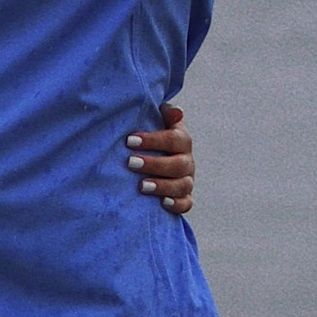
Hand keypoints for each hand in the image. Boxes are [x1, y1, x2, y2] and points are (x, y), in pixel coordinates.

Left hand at [126, 101, 194, 217]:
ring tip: (141, 186)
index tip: (129, 141)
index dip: (153, 140)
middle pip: (179, 164)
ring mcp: (186, 179)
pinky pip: (186, 203)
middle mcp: (187, 160)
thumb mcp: (155, 120)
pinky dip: (176, 204)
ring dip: (162, 186)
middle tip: (130, 163)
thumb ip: (163, 113)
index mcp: (182, 139)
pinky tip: (162, 203)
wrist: (154, 155)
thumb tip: (176, 112)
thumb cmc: (149, 136)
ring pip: (182, 185)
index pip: (174, 139)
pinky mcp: (184, 197)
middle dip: (154, 164)